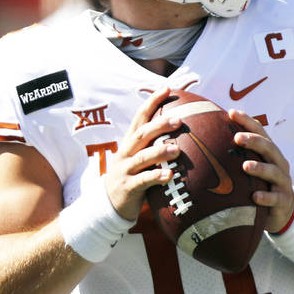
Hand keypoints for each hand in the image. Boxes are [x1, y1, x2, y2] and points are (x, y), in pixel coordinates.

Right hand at [104, 88, 182, 220]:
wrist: (108, 204)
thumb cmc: (132, 177)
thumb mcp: (140, 159)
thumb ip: (155, 146)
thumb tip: (185, 134)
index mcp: (129, 143)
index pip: (139, 117)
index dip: (152, 102)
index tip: (167, 89)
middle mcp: (125, 153)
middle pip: (141, 135)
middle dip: (159, 125)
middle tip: (178, 120)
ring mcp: (125, 170)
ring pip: (142, 158)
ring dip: (160, 152)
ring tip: (177, 149)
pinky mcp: (128, 187)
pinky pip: (143, 181)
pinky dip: (156, 176)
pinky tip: (169, 175)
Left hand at [229, 110, 293, 232]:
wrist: (282, 211)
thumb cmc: (262, 184)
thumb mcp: (254, 167)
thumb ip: (238, 154)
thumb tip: (208, 138)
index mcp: (270, 153)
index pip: (261, 132)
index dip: (247, 122)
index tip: (231, 113)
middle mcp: (279, 164)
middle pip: (269, 148)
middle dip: (254, 141)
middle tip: (238, 138)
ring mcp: (283, 182)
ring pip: (274, 171)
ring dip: (260, 167)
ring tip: (245, 166)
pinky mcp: (283, 200)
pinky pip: (275, 198)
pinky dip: (266, 197)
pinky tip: (254, 197)